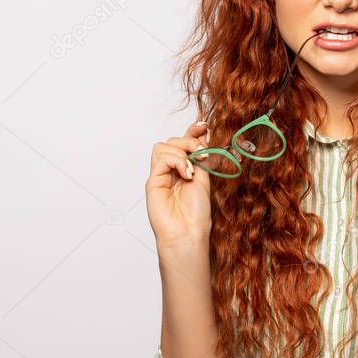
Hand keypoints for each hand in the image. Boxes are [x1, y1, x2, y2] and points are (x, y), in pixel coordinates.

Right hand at [146, 120, 211, 249]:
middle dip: (189, 141)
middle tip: (202, 154)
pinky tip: (186, 174)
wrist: (188, 232)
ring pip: (163, 146)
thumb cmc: (196, 213)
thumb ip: (202, 157)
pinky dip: (176, 161)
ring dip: (182, 152)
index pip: (184, 143)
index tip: (203, 125)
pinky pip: (161, 158)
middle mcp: (171, 171)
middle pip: (172, 141)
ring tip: (192, 169)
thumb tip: (204, 133)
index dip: (192, 132)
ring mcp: (160, 176)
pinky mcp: (152, 181)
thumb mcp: (205, 178)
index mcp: (184, 170)